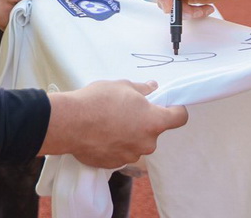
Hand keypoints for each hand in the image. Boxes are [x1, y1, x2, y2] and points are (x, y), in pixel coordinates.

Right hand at [41, 80, 188, 168]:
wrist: (71, 123)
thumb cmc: (98, 101)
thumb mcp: (123, 86)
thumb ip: (142, 89)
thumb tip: (152, 88)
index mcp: (153, 122)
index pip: (180, 117)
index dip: (176, 109)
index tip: (167, 105)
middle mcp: (146, 142)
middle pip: (154, 131)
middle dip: (144, 121)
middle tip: (126, 110)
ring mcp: (131, 156)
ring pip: (137, 142)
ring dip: (129, 134)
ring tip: (110, 122)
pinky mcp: (115, 164)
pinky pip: (121, 152)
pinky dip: (115, 144)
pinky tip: (101, 134)